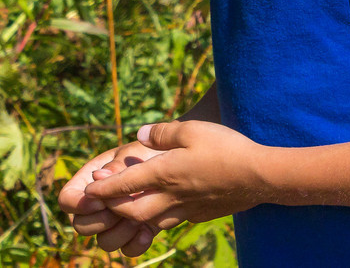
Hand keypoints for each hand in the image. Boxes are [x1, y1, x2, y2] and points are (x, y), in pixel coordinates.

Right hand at [58, 143, 167, 255]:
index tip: (101, 200)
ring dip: (119, 234)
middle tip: (121, 211)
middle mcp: (98, 205)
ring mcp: (115, 222)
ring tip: (138, 220)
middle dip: (101, 222)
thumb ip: (117, 166)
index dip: (79, 205)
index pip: (67, 200)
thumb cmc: (150, 153)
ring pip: (104, 243)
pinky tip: (148, 231)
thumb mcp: (135, 152)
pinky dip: (136, 244)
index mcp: (89, 181)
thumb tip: (98, 178)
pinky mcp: (134, 233)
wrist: (177, 168)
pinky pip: (127, 250)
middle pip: (80, 227)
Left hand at [86, 121, 269, 230]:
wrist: (261, 177)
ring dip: (134, 215)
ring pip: (152, 220)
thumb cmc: (225, 149)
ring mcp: (187, 208)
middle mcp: (172, 196)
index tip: (88, 189)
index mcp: (165, 174)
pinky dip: (159, 216)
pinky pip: (173, 219)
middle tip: (102, 199)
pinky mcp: (201, 213)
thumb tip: (140, 135)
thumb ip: (161, 133)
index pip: (126, 185)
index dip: (104, 188)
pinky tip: (161, 207)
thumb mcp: (191, 129)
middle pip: (133, 210)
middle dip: (114, 207)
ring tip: (125, 206)